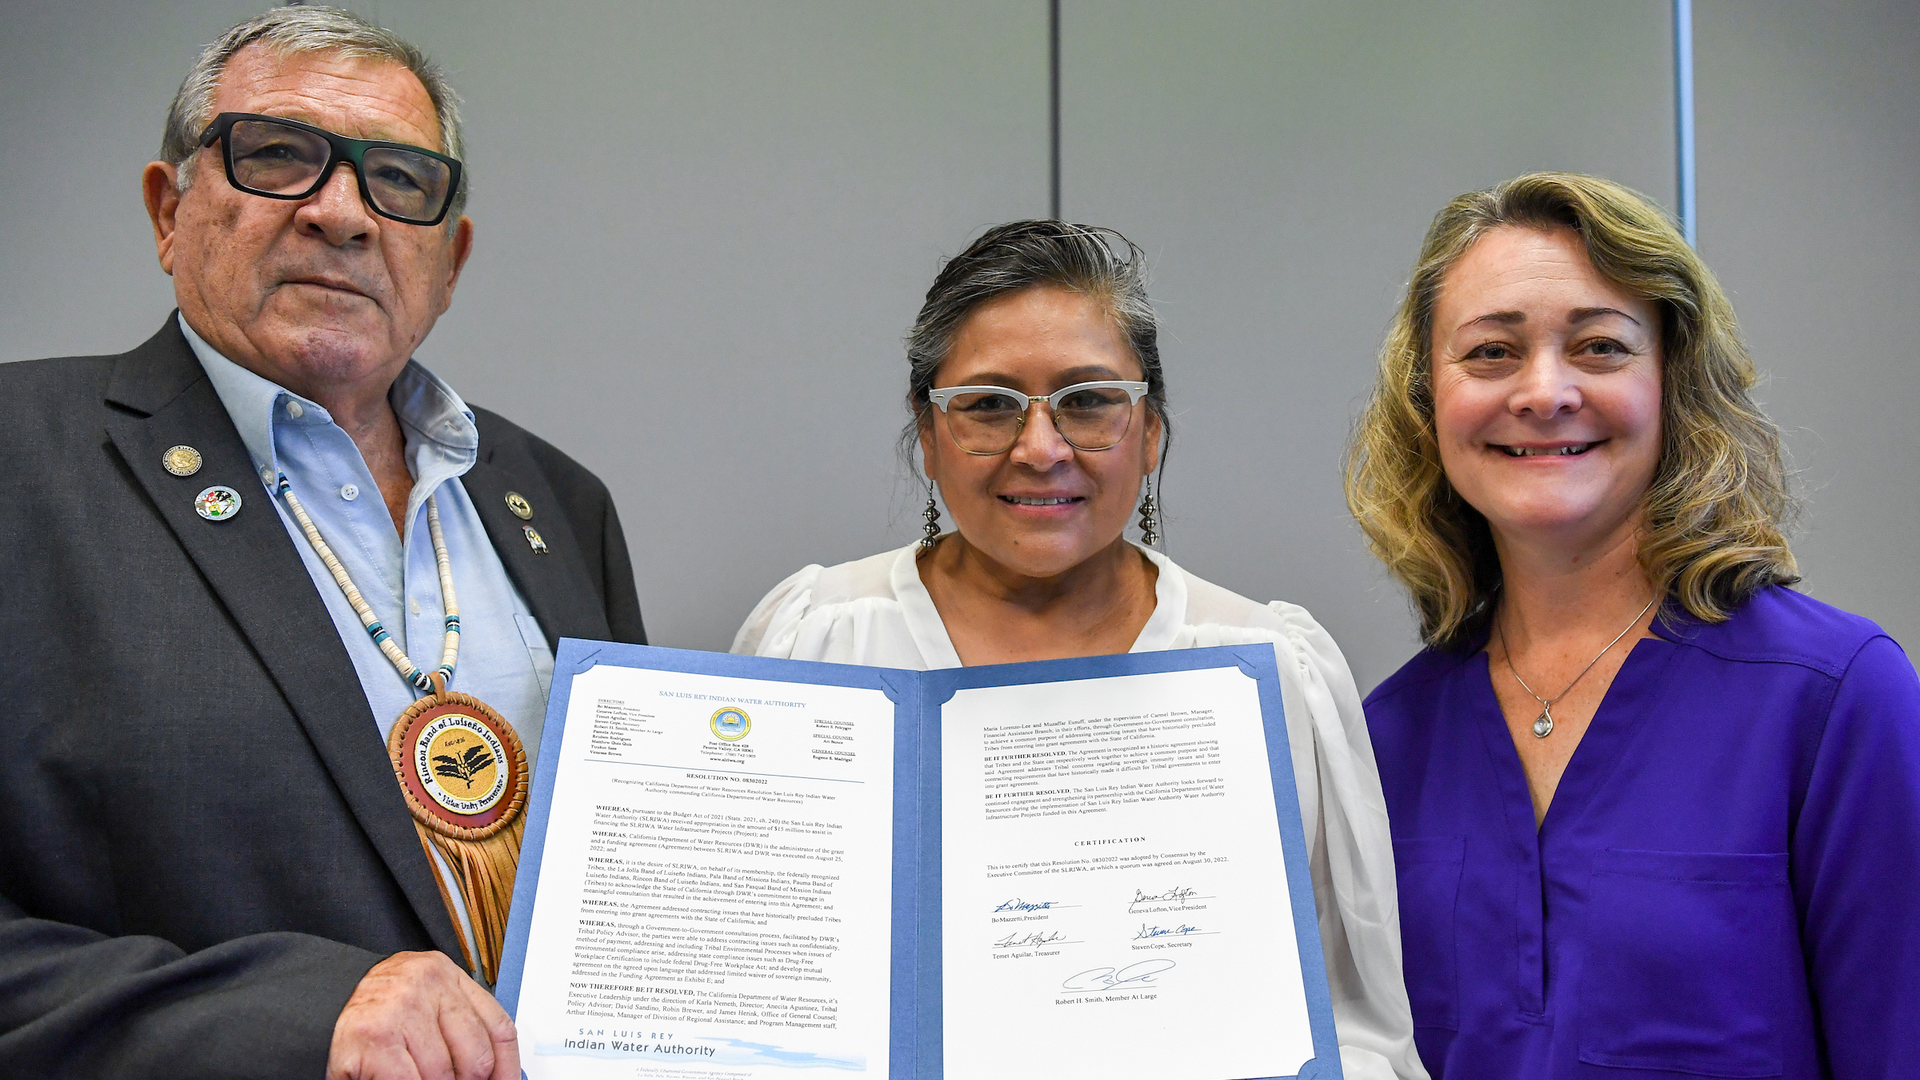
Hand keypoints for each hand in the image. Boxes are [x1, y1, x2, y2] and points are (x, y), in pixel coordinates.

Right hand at [327, 951, 518, 1079]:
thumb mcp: (429, 1006)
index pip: (499, 1027)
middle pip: (475, 1056)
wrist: (320, 1000)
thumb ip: (461, 1028)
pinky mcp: (375, 1037)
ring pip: (443, 1074)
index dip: (507, 1068)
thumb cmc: (380, 1011)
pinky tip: (399, 1079)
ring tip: (416, 1076)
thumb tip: (495, 1073)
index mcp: (447, 976)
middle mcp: (427, 984)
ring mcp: (401, 1009)